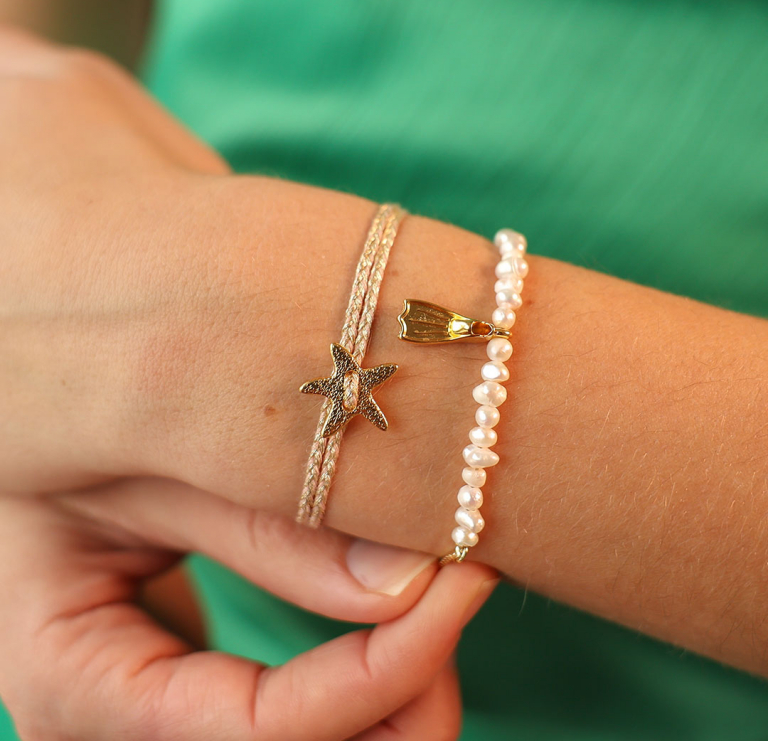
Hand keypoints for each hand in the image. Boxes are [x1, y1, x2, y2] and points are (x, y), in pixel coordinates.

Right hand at [0, 480, 495, 738]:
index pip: (253, 730)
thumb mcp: (151, 465)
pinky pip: (298, 719)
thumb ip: (266, 529)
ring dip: (399, 691)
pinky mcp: (193, 696)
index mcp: (74, 681)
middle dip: (405, 698)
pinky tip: (398, 610)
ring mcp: (158, 722)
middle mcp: (115, 734)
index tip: (462, 587)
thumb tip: (407, 583)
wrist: (34, 444)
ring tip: (440, 588)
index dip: (378, 672)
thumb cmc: (68, 439)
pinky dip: (368, 677)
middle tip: (460, 585)